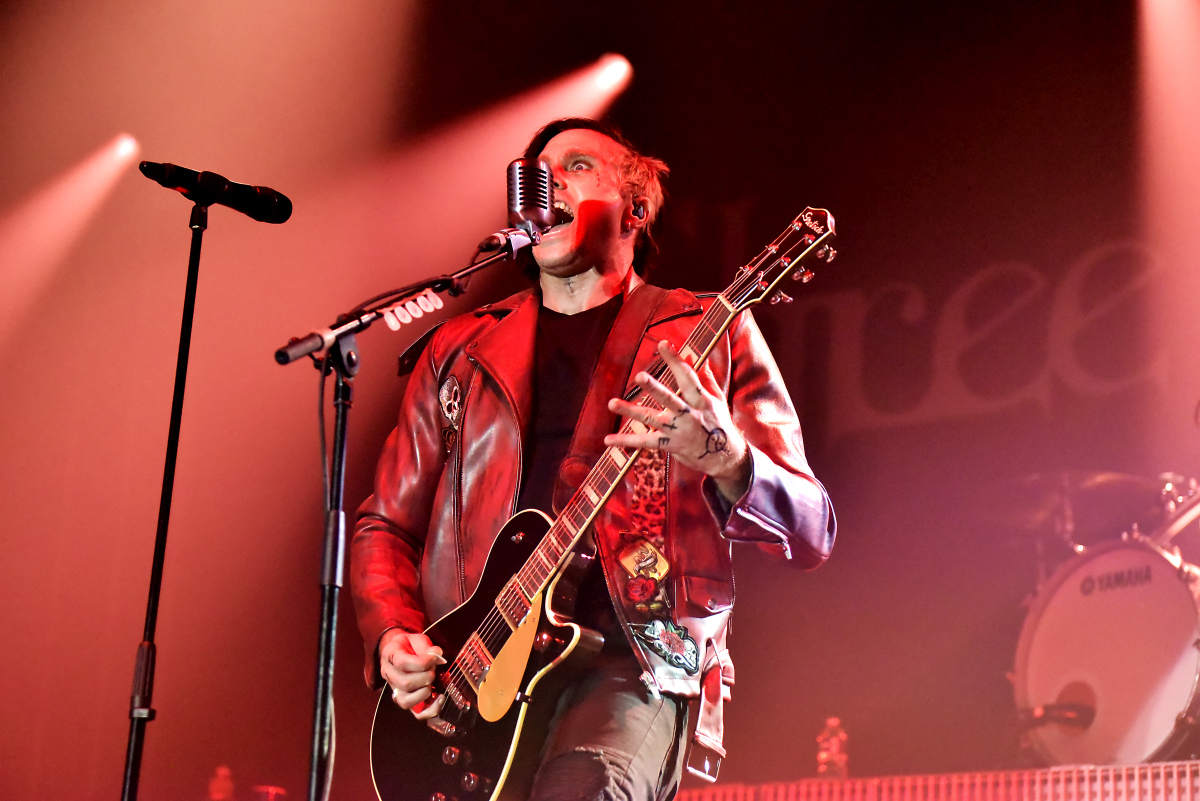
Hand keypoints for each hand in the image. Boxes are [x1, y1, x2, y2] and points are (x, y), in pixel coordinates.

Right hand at [379, 629, 446, 723]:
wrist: (400, 651)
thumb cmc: (410, 645)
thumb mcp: (417, 639)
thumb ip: (426, 647)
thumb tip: (437, 655)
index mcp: (389, 656)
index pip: (402, 663)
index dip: (422, 662)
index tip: (435, 657)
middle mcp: (388, 675)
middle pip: (405, 683)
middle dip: (425, 677)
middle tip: (433, 670)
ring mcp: (395, 690)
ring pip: (406, 701)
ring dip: (425, 692)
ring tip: (432, 682)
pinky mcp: (406, 701)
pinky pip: (416, 714)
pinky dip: (431, 709)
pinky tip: (440, 698)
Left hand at [605, 340, 750, 501]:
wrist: (725, 457)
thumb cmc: (719, 423)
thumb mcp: (717, 399)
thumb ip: (704, 377)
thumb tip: (696, 354)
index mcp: (701, 400)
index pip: (687, 377)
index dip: (676, 360)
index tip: (664, 344)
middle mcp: (688, 415)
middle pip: (669, 399)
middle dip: (654, 387)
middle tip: (639, 376)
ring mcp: (677, 431)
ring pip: (651, 419)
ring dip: (631, 411)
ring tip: (612, 403)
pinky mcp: (669, 445)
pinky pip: (645, 442)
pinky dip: (626, 441)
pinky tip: (608, 439)